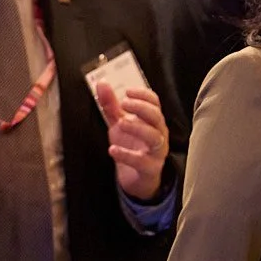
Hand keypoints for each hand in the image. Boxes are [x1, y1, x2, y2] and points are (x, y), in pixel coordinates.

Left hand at [95, 81, 168, 200]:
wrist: (134, 178)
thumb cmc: (131, 146)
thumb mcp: (119, 124)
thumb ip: (111, 105)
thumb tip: (101, 83)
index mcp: (152, 121)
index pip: (155, 103)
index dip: (143, 95)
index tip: (128, 90)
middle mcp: (158, 134)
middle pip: (157, 117)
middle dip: (141, 107)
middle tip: (124, 103)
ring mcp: (156, 152)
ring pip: (154, 137)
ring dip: (137, 128)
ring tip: (120, 123)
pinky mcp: (150, 169)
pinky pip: (142, 161)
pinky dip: (127, 155)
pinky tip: (113, 150)